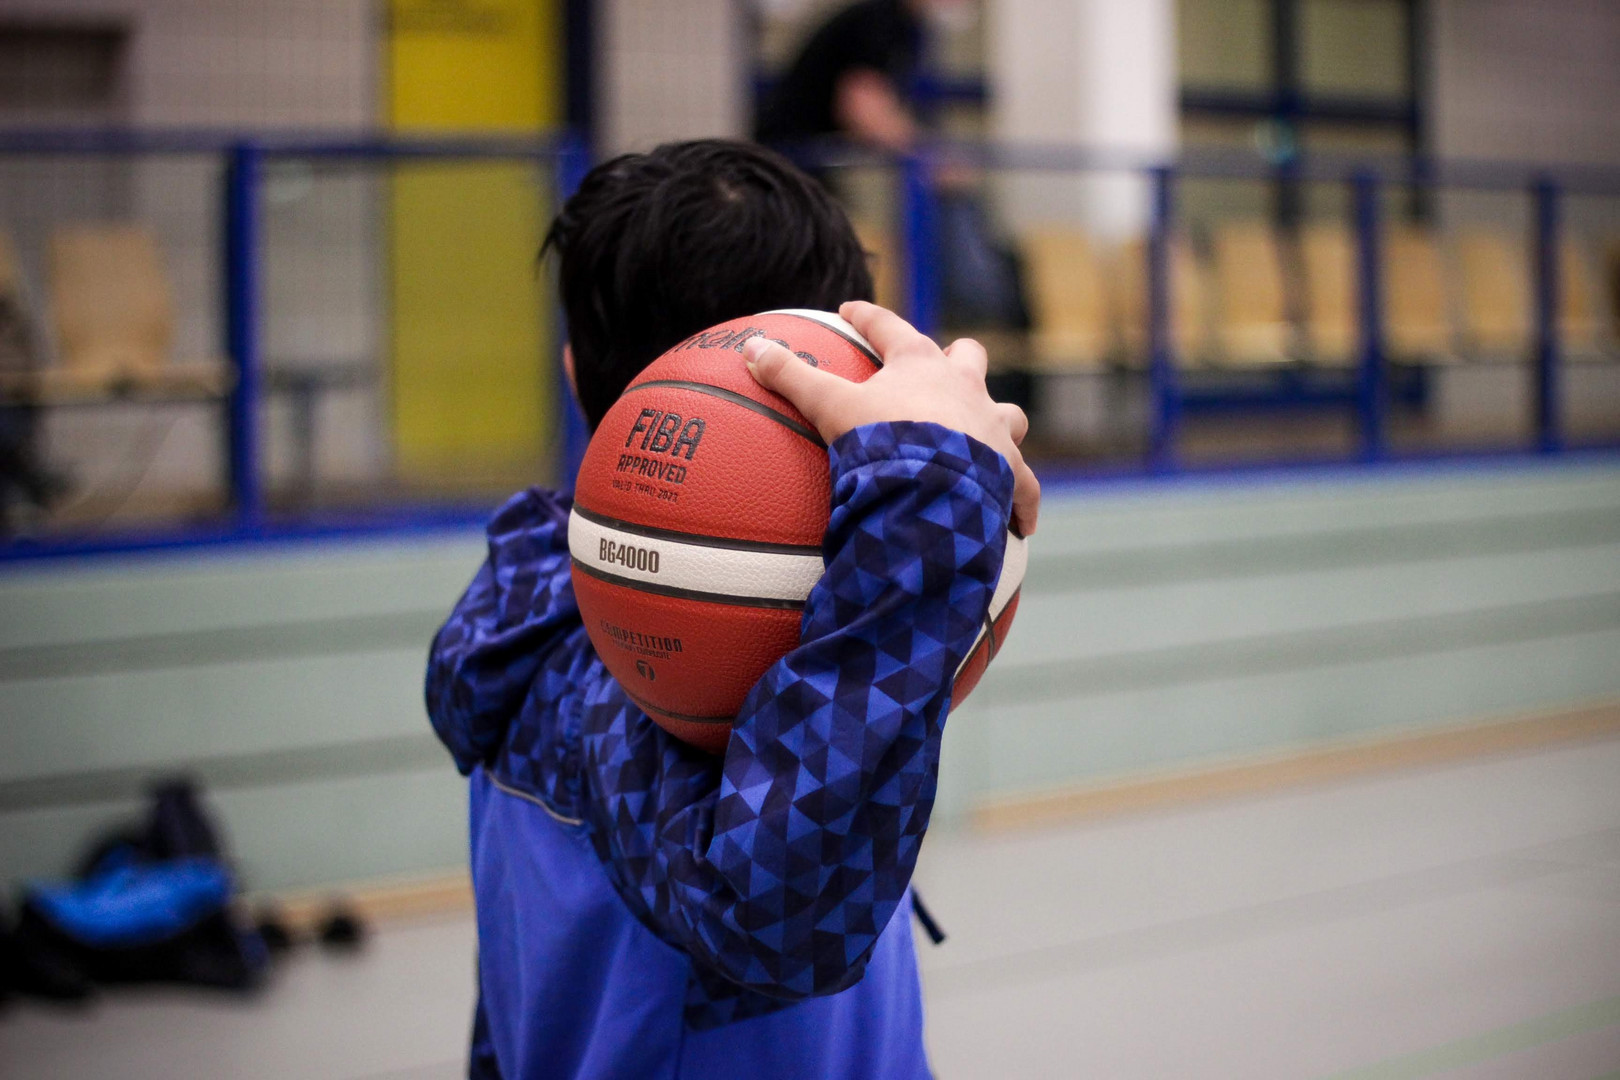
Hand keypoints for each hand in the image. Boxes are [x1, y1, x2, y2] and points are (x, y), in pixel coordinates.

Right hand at [743, 300, 1039, 535]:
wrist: (935, 487)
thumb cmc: (885, 440)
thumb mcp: (830, 407)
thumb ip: (792, 378)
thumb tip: (749, 348)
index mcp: (922, 366)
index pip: (890, 328)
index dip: (868, 318)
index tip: (851, 311)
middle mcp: (966, 390)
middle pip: (968, 357)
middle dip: (958, 357)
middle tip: (944, 364)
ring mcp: (994, 430)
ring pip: (1009, 414)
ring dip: (998, 420)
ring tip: (989, 432)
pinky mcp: (1011, 473)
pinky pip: (1024, 485)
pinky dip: (1022, 500)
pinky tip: (1022, 520)